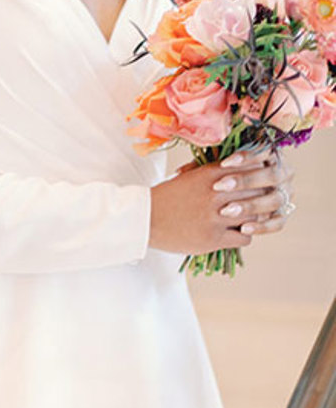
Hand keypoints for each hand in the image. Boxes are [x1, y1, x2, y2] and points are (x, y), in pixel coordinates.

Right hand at [149, 149, 294, 254]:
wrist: (146, 219)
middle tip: (260, 202)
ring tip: (249, 219)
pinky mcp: (213, 239)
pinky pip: (245, 237)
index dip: (260, 176)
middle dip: (260, 197)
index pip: (251, 170)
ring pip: (254, 216)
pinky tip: (237, 232)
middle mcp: (216, 194)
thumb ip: (216, 172)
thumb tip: (240, 168)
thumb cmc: (168, 196)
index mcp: (211, 175)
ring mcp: (216, 217)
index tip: (261, 181)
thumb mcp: (191, 177)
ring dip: (254, 218)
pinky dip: (245, 235)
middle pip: (257, 192)